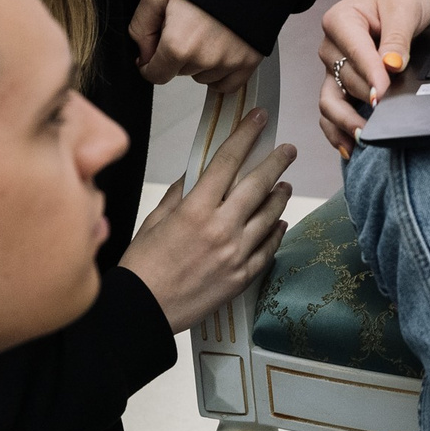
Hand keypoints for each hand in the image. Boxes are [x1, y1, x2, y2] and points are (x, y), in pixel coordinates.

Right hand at [121, 109, 293, 331]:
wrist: (141, 311)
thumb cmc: (141, 266)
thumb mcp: (154, 221)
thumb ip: (180, 194)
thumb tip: (198, 173)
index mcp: (195, 209)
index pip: (227, 161)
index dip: (246, 135)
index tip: (259, 118)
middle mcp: (220, 228)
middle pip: (258, 184)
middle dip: (276, 162)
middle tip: (288, 150)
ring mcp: (235, 253)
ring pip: (270, 215)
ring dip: (280, 196)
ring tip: (284, 185)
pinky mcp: (242, 276)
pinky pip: (268, 248)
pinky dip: (276, 231)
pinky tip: (279, 221)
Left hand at [131, 0, 263, 93]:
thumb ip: (140, 27)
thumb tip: (145, 53)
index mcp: (179, 44)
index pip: (156, 76)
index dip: (150, 64)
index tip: (154, 54)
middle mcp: (206, 58)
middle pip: (180, 73)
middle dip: (177, 56)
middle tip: (187, 29)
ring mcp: (230, 62)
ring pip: (203, 77)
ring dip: (200, 63)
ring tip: (207, 34)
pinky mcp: (249, 61)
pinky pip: (228, 85)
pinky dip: (221, 74)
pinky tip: (220, 52)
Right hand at [317, 0, 429, 154]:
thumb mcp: (405, 9)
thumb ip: (396, 39)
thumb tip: (390, 67)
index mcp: (341, 21)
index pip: (354, 53)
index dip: (370, 76)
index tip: (384, 94)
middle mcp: (331, 45)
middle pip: (343, 80)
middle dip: (364, 97)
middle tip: (384, 116)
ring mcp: (333, 64)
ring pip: (330, 99)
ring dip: (345, 120)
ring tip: (363, 138)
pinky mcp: (340, 79)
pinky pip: (332, 107)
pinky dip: (337, 128)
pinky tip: (349, 145)